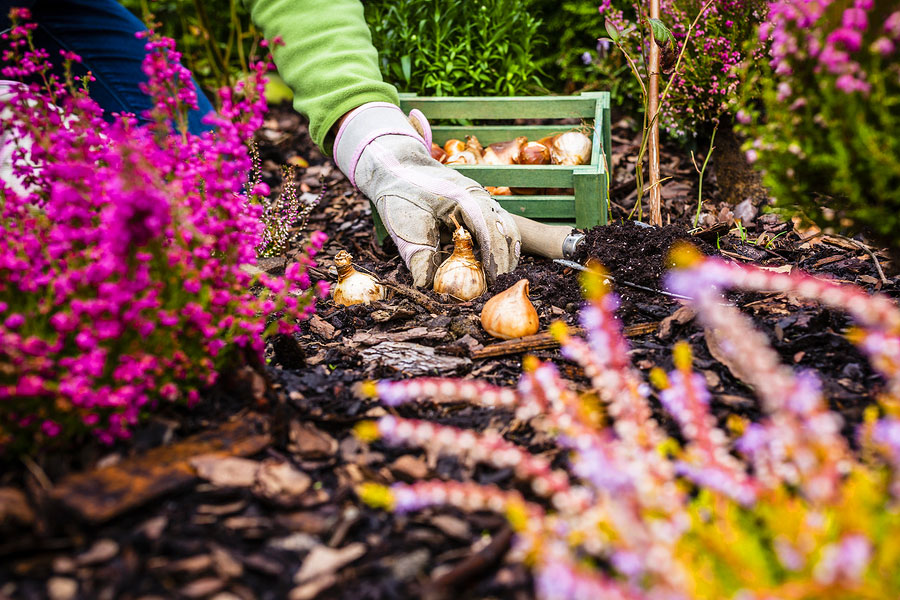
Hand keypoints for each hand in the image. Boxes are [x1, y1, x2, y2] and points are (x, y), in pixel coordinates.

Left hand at [333, 102, 519, 287]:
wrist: (397, 168)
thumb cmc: (402, 194)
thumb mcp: (407, 225)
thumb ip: (419, 256)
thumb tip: (425, 286)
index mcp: (468, 199)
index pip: (492, 232)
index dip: (495, 260)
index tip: (492, 282)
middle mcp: (481, 198)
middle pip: (508, 231)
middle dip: (505, 260)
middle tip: (495, 285)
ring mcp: (481, 201)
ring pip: (505, 229)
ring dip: (502, 254)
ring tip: (493, 278)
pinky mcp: (476, 207)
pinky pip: (494, 228)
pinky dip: (493, 246)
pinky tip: (483, 264)